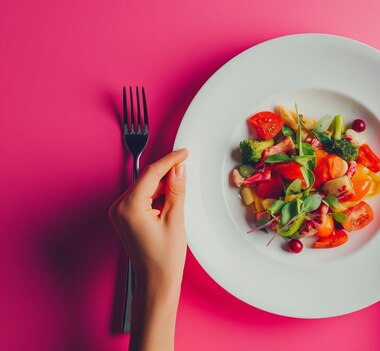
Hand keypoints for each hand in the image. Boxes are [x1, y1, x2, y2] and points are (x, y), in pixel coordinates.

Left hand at [109, 149, 187, 350]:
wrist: (155, 281)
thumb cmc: (165, 257)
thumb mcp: (175, 219)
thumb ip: (176, 189)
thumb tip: (179, 168)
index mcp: (129, 206)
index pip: (151, 173)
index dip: (170, 160)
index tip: (184, 152)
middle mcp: (119, 207)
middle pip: (146, 179)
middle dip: (166, 173)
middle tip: (186, 165)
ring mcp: (120, 213)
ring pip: (145, 188)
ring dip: (162, 185)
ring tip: (181, 188)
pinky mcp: (125, 218)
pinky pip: (142, 198)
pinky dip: (157, 196)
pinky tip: (170, 199)